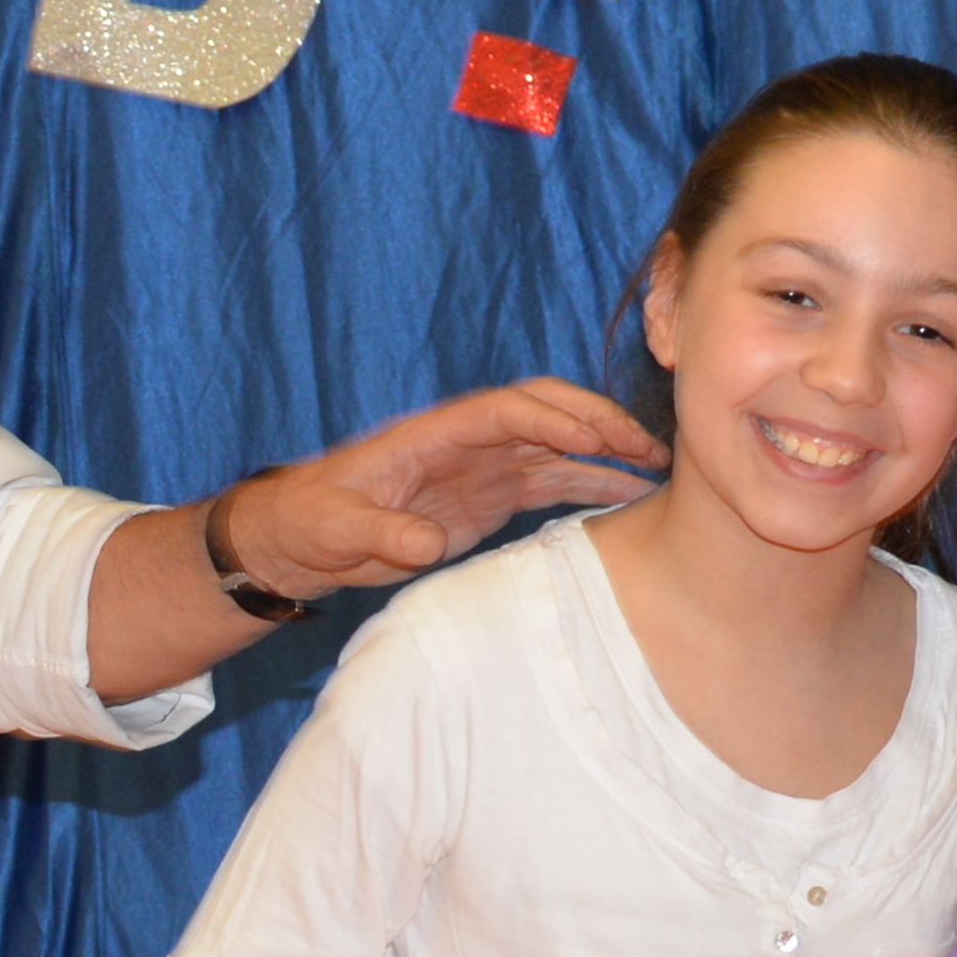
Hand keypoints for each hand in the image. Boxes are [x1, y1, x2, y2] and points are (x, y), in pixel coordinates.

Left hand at [218, 376, 668, 603]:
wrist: (299, 537)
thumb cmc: (310, 521)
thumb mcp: (337, 530)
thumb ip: (381, 534)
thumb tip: (425, 545)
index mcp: (433, 434)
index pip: (504, 411)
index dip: (549, 419)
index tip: (590, 439)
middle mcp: (467, 442)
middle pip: (545, 413)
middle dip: (596, 422)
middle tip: (646, 445)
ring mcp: (483, 467)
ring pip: (558, 447)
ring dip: (605, 453)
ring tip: (657, 469)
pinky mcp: (489, 497)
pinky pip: (550, 483)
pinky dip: (589, 485)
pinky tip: (628, 497)